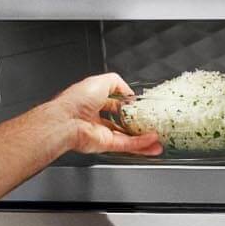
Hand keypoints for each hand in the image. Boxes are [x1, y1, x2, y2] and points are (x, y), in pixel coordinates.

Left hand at [45, 73, 160, 156]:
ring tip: (158, 138)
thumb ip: (117, 83)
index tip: (139, 106)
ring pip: (126, 137)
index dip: (126, 105)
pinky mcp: (105, 145)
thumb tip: (129, 91)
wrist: (66, 121)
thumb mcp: (100, 80)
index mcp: (92, 102)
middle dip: (137, 125)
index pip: (112, 104)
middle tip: (151, 124)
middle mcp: (96, 118)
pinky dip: (140, 144)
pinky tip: (152, 142)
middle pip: (121, 123)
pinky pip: (126, 145)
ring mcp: (101, 133)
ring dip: (143, 139)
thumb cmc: (76, 100)